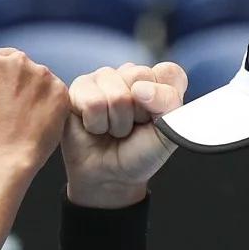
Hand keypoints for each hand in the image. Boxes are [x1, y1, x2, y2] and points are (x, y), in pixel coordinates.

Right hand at [0, 48, 68, 172]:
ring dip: (40, 93)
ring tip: (30, 118)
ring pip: (44, 80)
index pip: (7, 58)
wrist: (7, 154)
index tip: (9, 94)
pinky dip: (54, 105)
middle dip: (25, 83)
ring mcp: (42, 74)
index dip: (9, 78)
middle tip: (20, 109)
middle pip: (27, 67)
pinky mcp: (60, 89)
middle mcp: (19, 61)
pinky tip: (43, 121)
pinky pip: (58, 93)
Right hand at [62, 63, 187, 207]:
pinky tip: (94, 127)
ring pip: (116, 94)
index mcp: (158, 81)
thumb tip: (139, 88)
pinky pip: (92, 102)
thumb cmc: (139, 154)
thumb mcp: (167, 133)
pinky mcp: (79, 88)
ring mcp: (103, 78)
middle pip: (140, 77)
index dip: (164, 99)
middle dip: (137, 113)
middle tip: (131, 127)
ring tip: (112, 129)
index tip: (156, 119)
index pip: (169, 72)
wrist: (109, 176)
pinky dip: (96, 124)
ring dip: (116, 123)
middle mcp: (130, 74)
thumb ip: (168, 103)